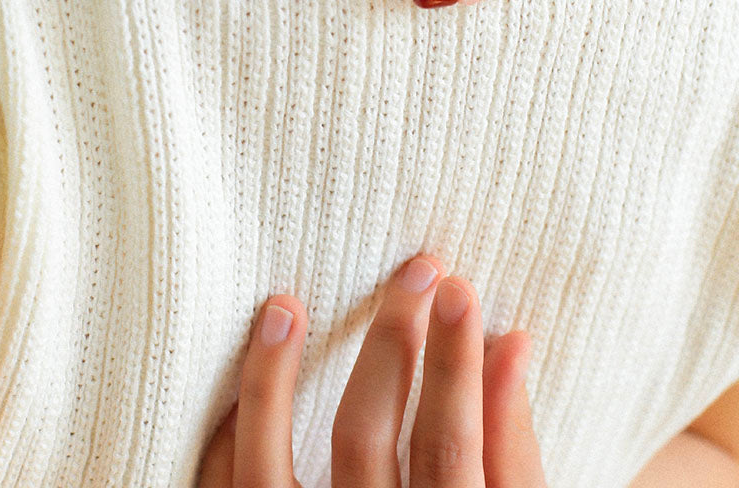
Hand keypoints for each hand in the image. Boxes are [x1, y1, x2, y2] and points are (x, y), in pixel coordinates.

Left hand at [198, 256, 547, 485]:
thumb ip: (514, 453)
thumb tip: (513, 342)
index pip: (450, 449)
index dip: (454, 367)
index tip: (456, 287)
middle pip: (364, 441)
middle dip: (389, 346)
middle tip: (411, 270)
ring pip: (266, 473)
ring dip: (270, 382)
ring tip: (282, 304)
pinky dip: (224, 438)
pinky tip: (238, 380)